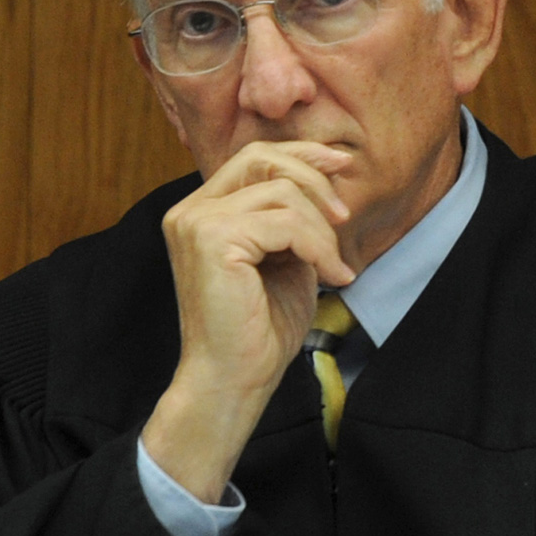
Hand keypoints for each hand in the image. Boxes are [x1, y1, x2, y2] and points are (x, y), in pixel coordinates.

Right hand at [142, 142, 355, 502]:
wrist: (233, 381)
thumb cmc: (259, 331)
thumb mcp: (284, 260)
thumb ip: (293, 220)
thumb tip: (328, 181)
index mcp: (202, 213)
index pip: (252, 159)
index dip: (300, 154)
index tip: (342, 165)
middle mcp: (190, 211)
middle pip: (261, 158)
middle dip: (313, 177)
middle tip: (345, 217)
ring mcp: (196, 222)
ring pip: (281, 192)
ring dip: (321, 229)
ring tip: (334, 267)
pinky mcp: (213, 239)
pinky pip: (285, 222)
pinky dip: (318, 246)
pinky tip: (330, 275)